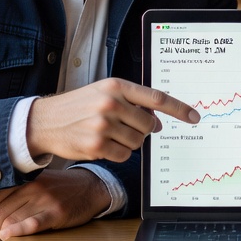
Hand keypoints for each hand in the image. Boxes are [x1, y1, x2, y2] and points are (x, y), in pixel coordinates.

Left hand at [0, 168, 109, 240]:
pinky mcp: (56, 212)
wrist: (91, 187)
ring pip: (10, 219)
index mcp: (22, 179)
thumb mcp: (32, 184)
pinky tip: (9, 237)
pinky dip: (17, 230)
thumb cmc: (59, 188)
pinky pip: (33, 222)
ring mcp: (44, 199)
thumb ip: (5, 192)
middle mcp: (31, 187)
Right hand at [26, 77, 199, 162]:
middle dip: (144, 130)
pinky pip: (123, 155)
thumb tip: (157, 121)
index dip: (179, 109)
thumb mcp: (104, 92)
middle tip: (126, 127)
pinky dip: (117, 152)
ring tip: (109, 133)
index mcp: (116, 86)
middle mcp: (111, 103)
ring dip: (129, 142)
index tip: (194, 116)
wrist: (45, 121)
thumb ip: (132, 102)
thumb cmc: (79, 105)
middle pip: (148, 125)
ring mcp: (103, 125)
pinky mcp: (96, 145)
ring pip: (137, 142)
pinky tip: (102, 143)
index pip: (156, 98)